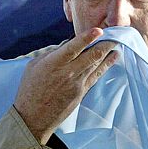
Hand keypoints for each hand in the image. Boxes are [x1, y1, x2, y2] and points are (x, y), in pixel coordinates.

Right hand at [13, 28, 117, 143]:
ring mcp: (76, 84)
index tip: (99, 30)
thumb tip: (67, 44)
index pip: (73, 48)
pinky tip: (112, 58)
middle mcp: (68, 73)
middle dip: (106, 43)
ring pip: (97, 64)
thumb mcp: (34, 66)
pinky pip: (96, 76)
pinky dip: (105, 65)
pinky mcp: (81, 93)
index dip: (87, 38)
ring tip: (117, 43)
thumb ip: (52, 54)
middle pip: (92, 55)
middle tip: (116, 33)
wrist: (33, 118)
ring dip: (108, 52)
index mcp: (53, 64)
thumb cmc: (29, 90)